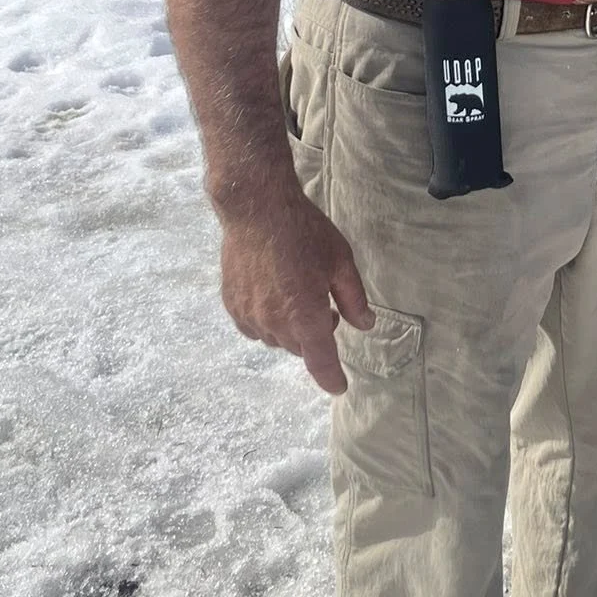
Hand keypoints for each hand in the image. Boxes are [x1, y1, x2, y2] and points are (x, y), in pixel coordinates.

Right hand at [218, 193, 372, 395]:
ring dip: (290, 329)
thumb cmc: (304, 232)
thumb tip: (365, 325)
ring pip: (275, 339)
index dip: (331, 379)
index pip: (320, 363)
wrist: (257, 209)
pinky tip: (274, 295)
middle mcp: (274, 322)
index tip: (339, 387)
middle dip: (315, 337)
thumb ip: (354, 299)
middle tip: (325, 307)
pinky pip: (253, 328)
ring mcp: (249, 315)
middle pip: (299, 349)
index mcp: (305, 315)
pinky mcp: (232, 304)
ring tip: (298, 294)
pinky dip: (267, 321)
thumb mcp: (340, 261)